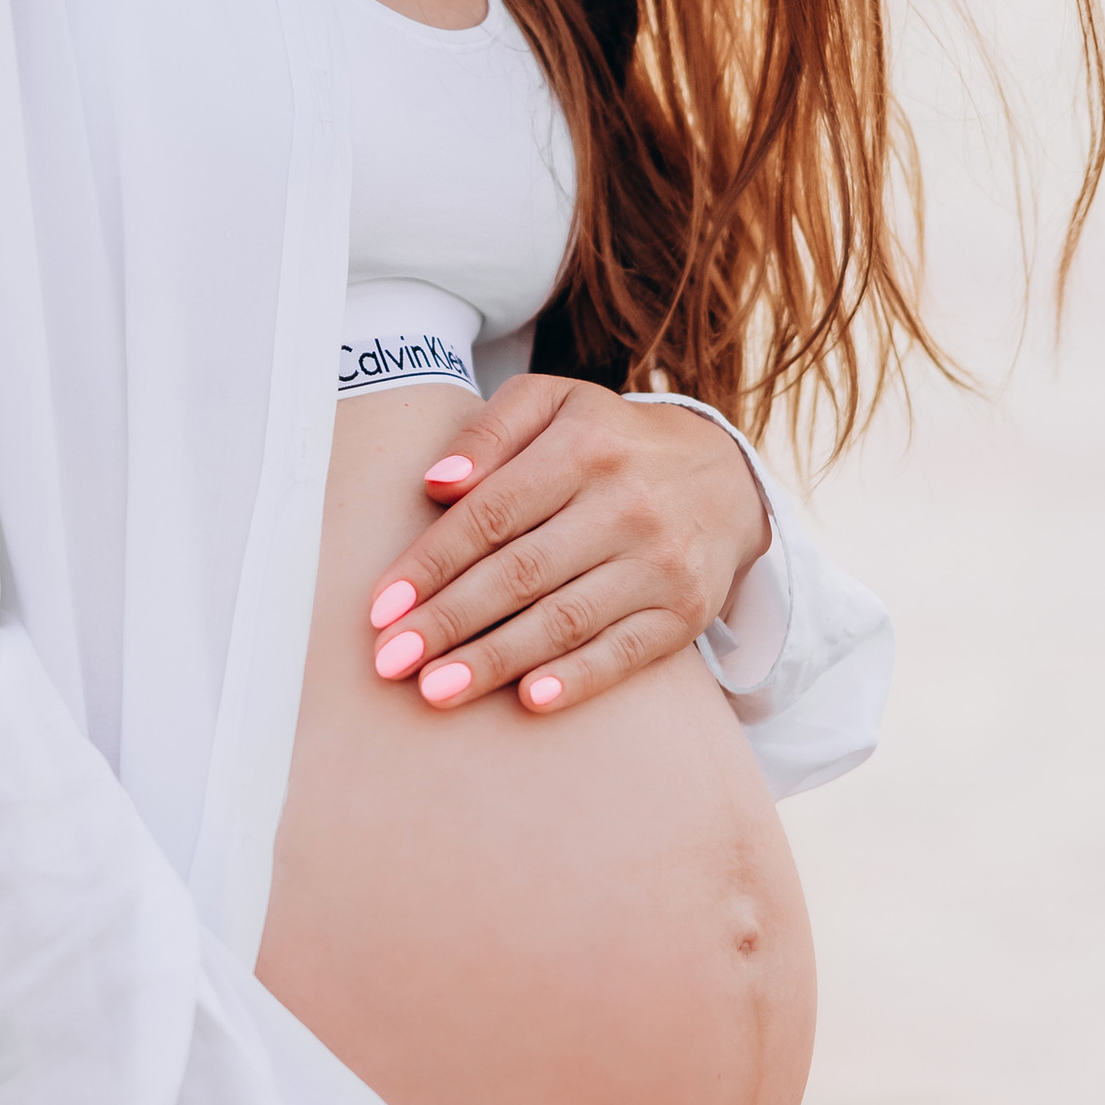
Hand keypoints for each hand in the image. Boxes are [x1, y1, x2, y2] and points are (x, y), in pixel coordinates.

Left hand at [365, 374, 770, 714]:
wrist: (723, 476)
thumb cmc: (607, 442)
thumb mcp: (552, 404)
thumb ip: (488, 432)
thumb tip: (436, 484)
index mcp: (583, 448)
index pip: (492, 515)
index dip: (431, 564)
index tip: (382, 608)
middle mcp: (625, 504)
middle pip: (520, 573)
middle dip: (449, 621)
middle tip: (391, 661)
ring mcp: (659, 562)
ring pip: (565, 619)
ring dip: (496, 660)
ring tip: (436, 690)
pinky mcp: (685, 612)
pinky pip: (624, 653)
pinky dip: (578, 679)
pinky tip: (530, 700)